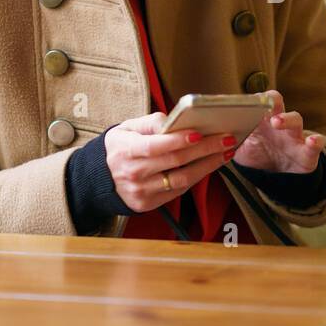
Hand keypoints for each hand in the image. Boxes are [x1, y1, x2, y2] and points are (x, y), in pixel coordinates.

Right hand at [103, 112, 236, 213]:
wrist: (100, 179)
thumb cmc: (119, 148)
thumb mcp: (126, 128)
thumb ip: (149, 122)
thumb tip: (173, 121)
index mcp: (126, 150)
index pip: (155, 146)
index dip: (178, 140)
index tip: (199, 133)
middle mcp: (134, 173)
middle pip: (175, 162)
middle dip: (204, 149)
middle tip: (226, 139)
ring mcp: (142, 191)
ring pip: (181, 179)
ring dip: (208, 166)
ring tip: (225, 153)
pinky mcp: (149, 204)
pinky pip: (179, 190)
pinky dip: (197, 177)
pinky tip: (210, 165)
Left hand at [232, 90, 324, 174]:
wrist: (279, 178)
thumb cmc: (258, 156)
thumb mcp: (240, 150)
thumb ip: (227, 140)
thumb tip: (209, 133)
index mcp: (260, 119)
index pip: (257, 101)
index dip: (249, 98)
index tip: (241, 99)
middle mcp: (278, 123)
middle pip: (277, 102)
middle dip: (271, 99)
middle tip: (262, 102)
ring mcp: (294, 136)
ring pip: (295, 119)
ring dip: (286, 118)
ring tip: (276, 122)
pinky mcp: (308, 152)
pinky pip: (315, 144)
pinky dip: (315, 141)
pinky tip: (311, 141)